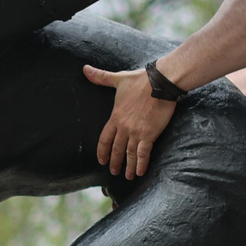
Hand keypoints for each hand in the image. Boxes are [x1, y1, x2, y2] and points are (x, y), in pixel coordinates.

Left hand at [83, 65, 175, 179]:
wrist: (160, 83)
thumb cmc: (140, 80)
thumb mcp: (118, 79)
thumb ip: (101, 77)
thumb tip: (85, 69)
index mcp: (115, 116)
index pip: (105, 138)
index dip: (103, 150)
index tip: (102, 160)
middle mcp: (124, 127)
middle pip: (116, 149)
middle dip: (115, 161)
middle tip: (113, 171)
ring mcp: (136, 132)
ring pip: (129, 153)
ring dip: (127, 166)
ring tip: (127, 176)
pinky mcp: (149, 134)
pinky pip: (143, 153)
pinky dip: (140, 164)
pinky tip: (139, 172)